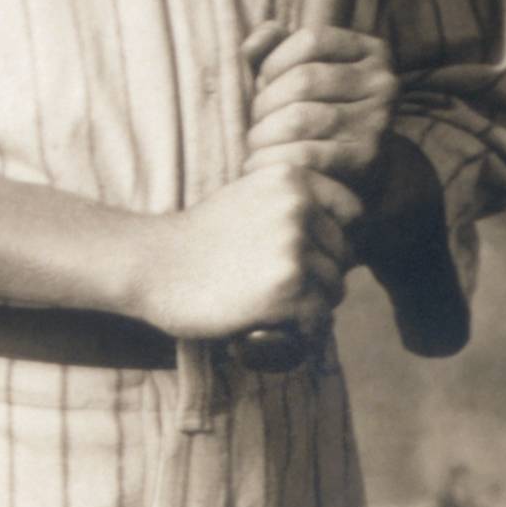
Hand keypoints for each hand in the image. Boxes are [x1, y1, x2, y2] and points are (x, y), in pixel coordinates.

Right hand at [137, 164, 362, 340]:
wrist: (153, 264)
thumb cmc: (200, 238)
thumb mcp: (250, 195)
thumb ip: (293, 203)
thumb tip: (349, 236)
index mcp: (292, 176)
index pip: (352, 211)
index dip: (334, 237)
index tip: (308, 254)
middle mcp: (298, 206)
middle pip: (345, 253)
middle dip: (322, 273)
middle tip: (281, 286)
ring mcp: (294, 247)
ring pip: (335, 287)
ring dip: (312, 304)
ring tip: (273, 305)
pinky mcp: (288, 289)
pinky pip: (320, 318)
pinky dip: (301, 329)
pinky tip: (273, 324)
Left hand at [240, 22, 398, 186]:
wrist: (355, 174)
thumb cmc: (317, 113)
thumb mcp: (299, 72)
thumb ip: (273, 48)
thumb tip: (250, 46)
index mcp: (372, 52)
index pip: (312, 39)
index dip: (275, 60)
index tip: (263, 84)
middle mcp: (383, 83)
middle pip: (304, 80)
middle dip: (264, 102)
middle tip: (254, 123)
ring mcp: (378, 121)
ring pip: (300, 118)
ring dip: (263, 133)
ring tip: (255, 145)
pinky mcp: (367, 159)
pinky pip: (305, 154)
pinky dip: (271, 159)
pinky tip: (257, 166)